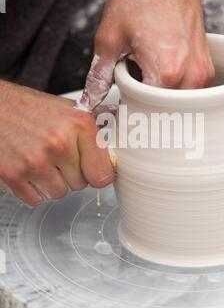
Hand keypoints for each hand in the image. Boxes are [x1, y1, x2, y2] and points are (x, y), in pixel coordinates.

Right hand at [0, 81, 113, 206]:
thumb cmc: (30, 108)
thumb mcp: (69, 110)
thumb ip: (95, 130)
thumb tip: (125, 143)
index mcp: (79, 124)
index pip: (103, 174)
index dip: (97, 172)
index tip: (92, 168)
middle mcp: (59, 143)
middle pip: (81, 185)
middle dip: (71, 173)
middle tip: (57, 155)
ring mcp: (35, 161)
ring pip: (59, 193)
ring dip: (52, 182)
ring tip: (41, 159)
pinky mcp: (13, 175)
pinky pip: (36, 199)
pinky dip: (32, 189)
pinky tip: (27, 167)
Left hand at [80, 0, 214, 110]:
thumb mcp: (111, 36)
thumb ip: (99, 75)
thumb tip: (90, 101)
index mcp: (166, 74)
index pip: (143, 114)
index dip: (126, 109)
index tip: (118, 100)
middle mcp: (191, 79)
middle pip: (162, 114)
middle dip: (143, 106)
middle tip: (130, 82)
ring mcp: (203, 76)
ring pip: (176, 107)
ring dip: (158, 98)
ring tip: (146, 71)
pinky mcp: (208, 71)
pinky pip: (187, 94)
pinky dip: (171, 89)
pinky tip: (159, 67)